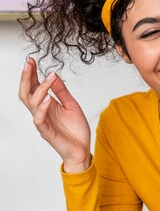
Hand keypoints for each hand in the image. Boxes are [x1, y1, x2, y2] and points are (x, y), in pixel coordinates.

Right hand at [18, 57, 90, 171]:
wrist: (82, 150)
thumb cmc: (76, 130)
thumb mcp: (71, 105)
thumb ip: (62, 91)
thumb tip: (54, 75)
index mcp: (46, 105)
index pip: (34, 87)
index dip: (32, 73)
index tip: (31, 60)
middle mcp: (41, 112)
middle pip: (26, 93)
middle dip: (27, 77)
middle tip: (29, 63)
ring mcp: (43, 122)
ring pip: (32, 104)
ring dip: (40, 89)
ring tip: (49, 78)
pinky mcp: (47, 132)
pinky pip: (39, 120)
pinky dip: (42, 108)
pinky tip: (48, 98)